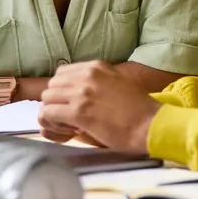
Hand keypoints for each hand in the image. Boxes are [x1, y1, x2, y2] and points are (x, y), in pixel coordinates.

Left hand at [39, 61, 161, 152]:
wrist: (151, 125)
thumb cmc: (139, 110)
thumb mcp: (118, 83)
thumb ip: (97, 81)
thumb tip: (76, 90)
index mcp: (96, 67)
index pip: (62, 73)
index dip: (62, 91)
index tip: (71, 104)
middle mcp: (87, 75)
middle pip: (52, 86)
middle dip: (56, 103)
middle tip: (68, 118)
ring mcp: (82, 93)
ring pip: (47, 99)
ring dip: (53, 114)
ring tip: (68, 125)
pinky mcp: (79, 112)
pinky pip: (48, 114)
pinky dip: (52, 125)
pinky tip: (67, 131)